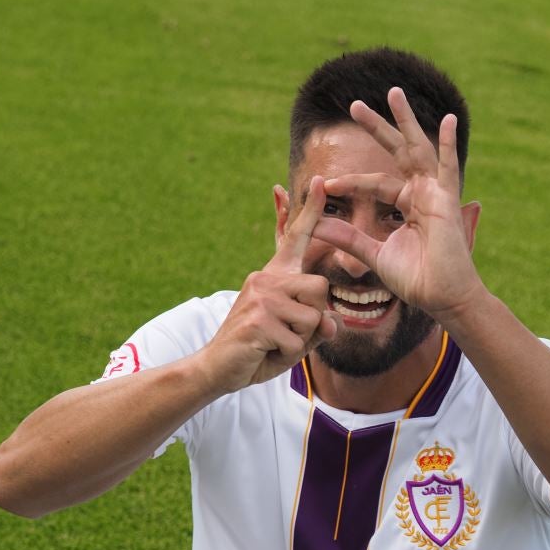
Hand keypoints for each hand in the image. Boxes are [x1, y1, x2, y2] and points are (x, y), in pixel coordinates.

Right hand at [200, 176, 342, 392]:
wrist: (217, 368)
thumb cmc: (258, 350)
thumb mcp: (294, 337)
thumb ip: (316, 327)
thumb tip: (332, 321)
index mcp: (274, 276)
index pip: (295, 238)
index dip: (310, 211)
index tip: (320, 181)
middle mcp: (266, 278)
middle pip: (320, 288)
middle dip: (314, 318)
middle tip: (286, 332)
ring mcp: (260, 297)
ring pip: (312, 318)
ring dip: (300, 341)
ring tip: (274, 343)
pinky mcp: (258, 320)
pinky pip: (296, 341)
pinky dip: (286, 355)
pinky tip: (264, 352)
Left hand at [312, 87, 483, 321]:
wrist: (440, 297)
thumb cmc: (414, 279)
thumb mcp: (373, 254)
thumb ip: (348, 237)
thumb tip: (316, 225)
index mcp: (406, 205)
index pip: (373, 183)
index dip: (349, 183)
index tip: (324, 184)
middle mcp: (421, 194)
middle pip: (395, 152)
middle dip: (376, 127)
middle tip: (354, 105)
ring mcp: (435, 194)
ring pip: (417, 149)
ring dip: (405, 121)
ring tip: (393, 92)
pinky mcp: (447, 201)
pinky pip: (448, 167)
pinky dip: (448, 144)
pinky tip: (448, 120)